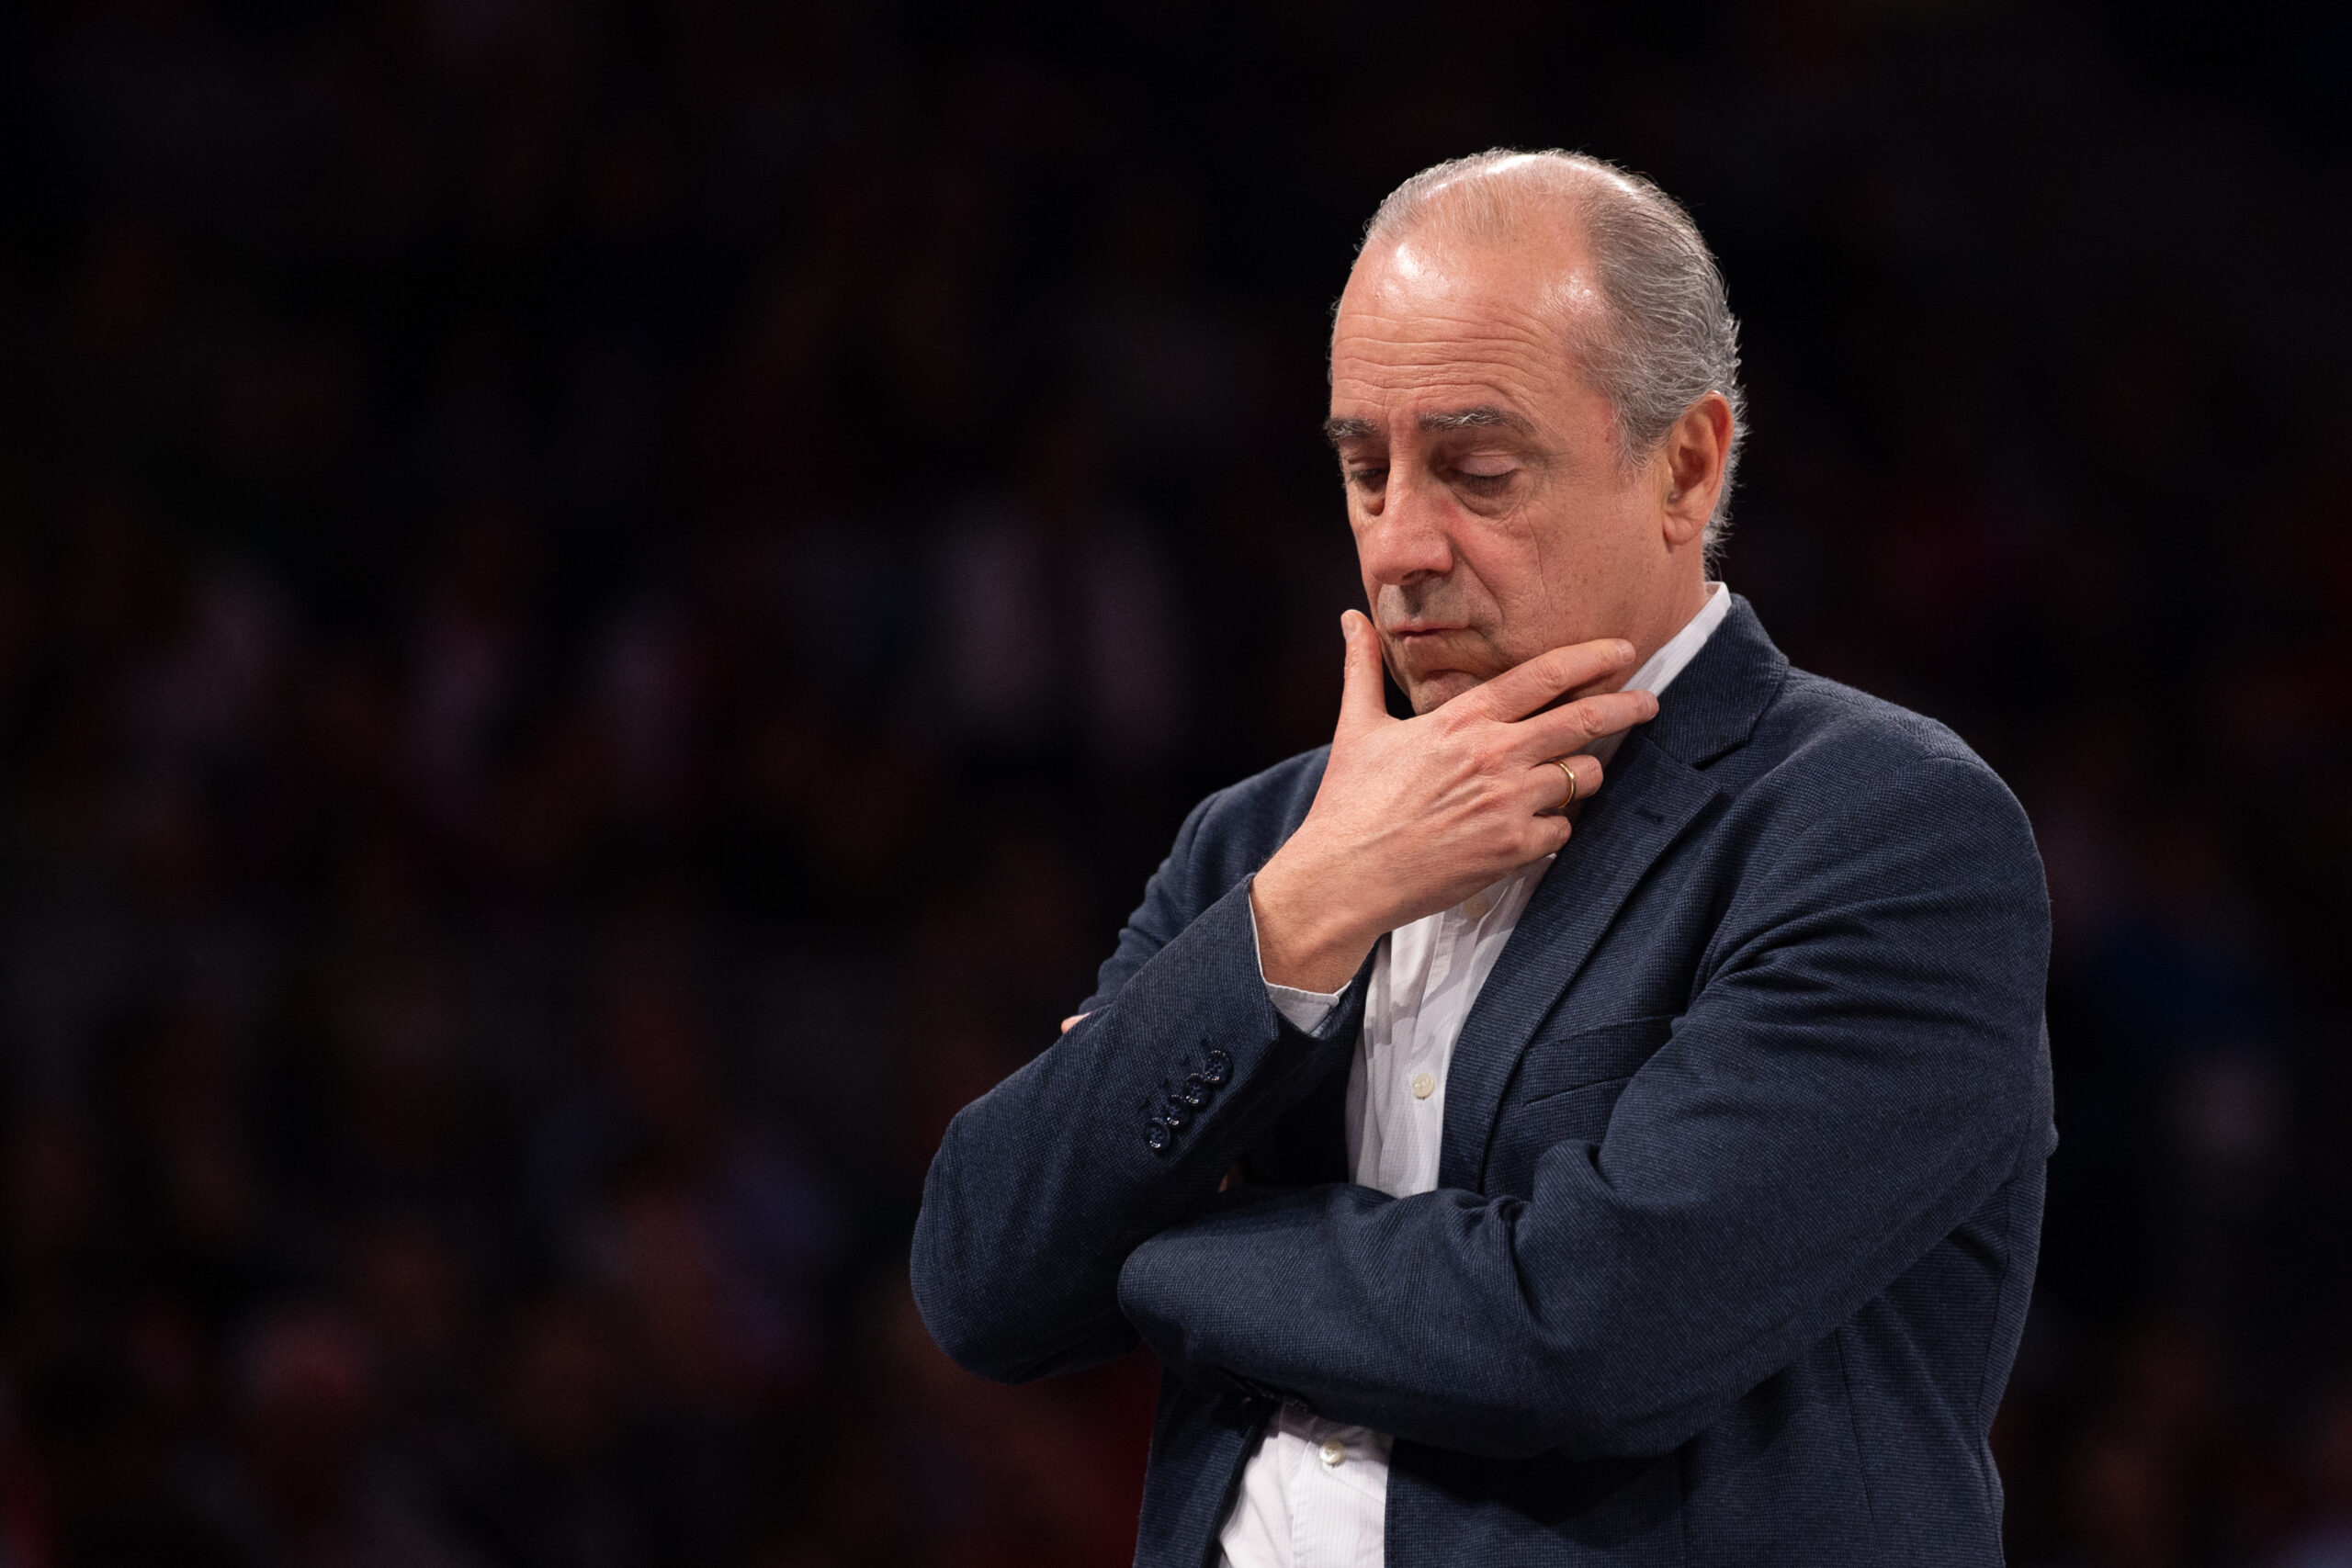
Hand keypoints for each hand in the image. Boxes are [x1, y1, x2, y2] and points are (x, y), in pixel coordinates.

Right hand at [1250, 610, 1656, 990]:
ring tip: (1560, 779)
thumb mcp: (1357, 727)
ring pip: (1581, 776)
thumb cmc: (1349, 803)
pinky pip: (1563, 829)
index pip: (1543, 675)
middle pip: (1584, 719)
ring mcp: (1509, 803)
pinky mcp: (1515, 848)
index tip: (1621, 651)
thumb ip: (1362, 668)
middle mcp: (1494, 754)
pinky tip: (1526, 828)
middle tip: (1649, 701)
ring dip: (1579, 775)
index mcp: (1461, 719)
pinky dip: (1552, 827)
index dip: (1591, 658)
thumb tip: (1350, 618)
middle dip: (1627, 705)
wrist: (1345, 876)